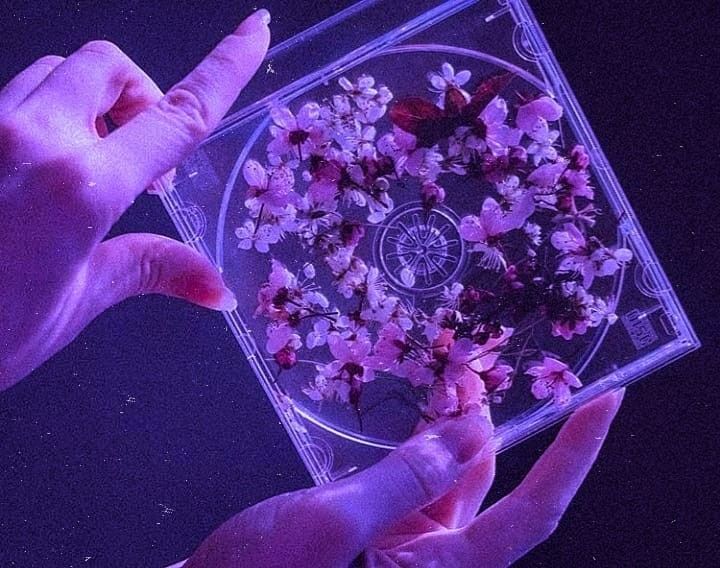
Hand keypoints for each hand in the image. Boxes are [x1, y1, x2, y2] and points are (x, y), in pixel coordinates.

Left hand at [0, 10, 270, 389]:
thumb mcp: (76, 302)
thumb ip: (149, 269)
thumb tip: (216, 288)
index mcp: (82, 189)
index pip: (176, 116)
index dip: (224, 69)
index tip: (255, 32)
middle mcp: (29, 139)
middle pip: (106, 62)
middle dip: (133, 93)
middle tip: (131, 151)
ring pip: (49, 71)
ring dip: (80, 103)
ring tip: (75, 166)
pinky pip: (2, 96)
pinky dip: (32, 117)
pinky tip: (22, 171)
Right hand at [181, 389, 622, 567]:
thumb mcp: (334, 524)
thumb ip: (406, 479)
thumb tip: (468, 433)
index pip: (531, 512)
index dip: (573, 456)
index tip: (602, 402)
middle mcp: (434, 565)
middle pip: (490, 487)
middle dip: (493, 424)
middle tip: (487, 365)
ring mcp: (406, 548)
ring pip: (452, 479)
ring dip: (453, 428)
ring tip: (454, 374)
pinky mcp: (380, 532)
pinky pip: (418, 481)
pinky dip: (422, 443)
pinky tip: (420, 407)